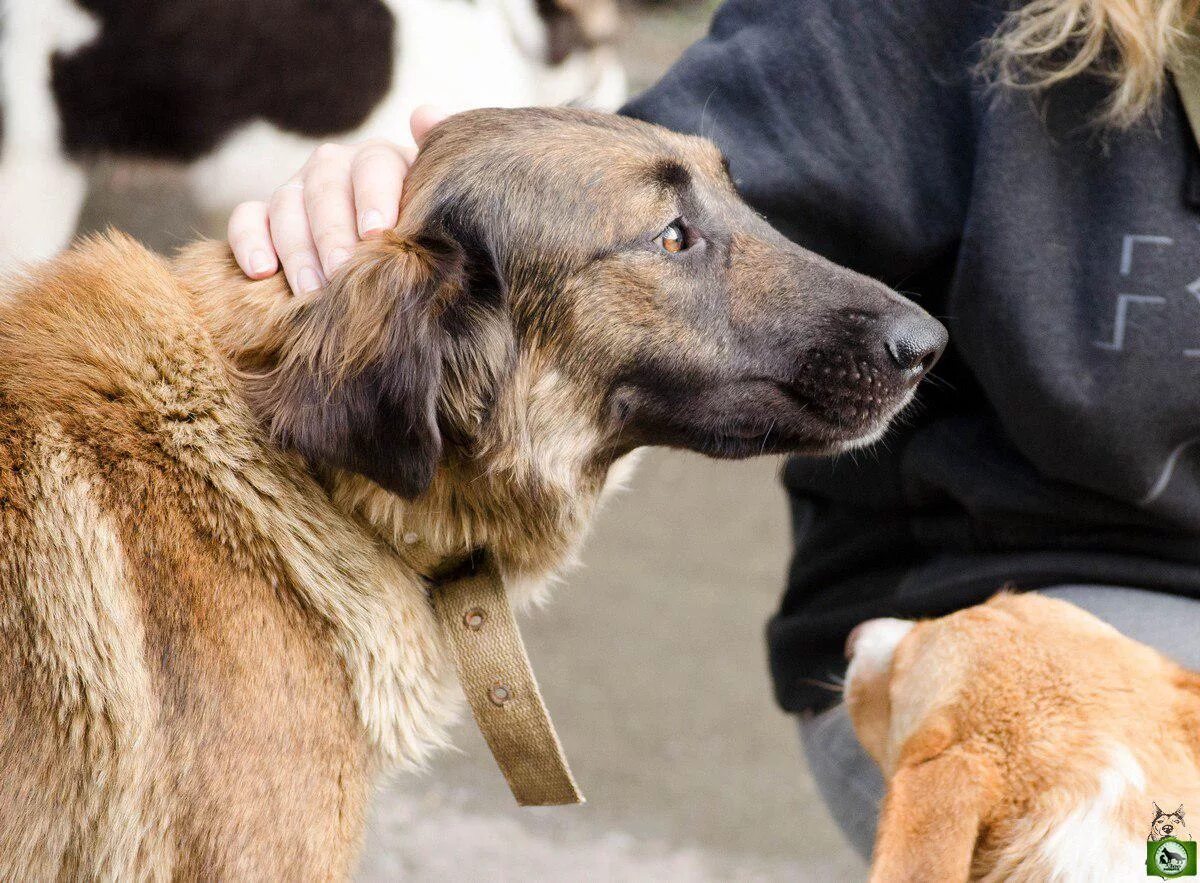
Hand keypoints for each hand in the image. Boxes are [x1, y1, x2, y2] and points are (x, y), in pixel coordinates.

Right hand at [227, 105, 447, 293]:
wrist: (393, 255)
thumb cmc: (424, 231)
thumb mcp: (439, 200)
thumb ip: (437, 159)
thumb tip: (425, 115)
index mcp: (381, 161)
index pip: (374, 166)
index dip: (374, 196)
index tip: (377, 231)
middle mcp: (335, 168)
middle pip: (326, 190)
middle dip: (332, 233)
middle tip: (342, 271)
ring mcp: (297, 190)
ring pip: (286, 207)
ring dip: (296, 249)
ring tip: (311, 290)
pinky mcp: (265, 216)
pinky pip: (247, 220)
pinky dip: (248, 242)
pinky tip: (261, 271)